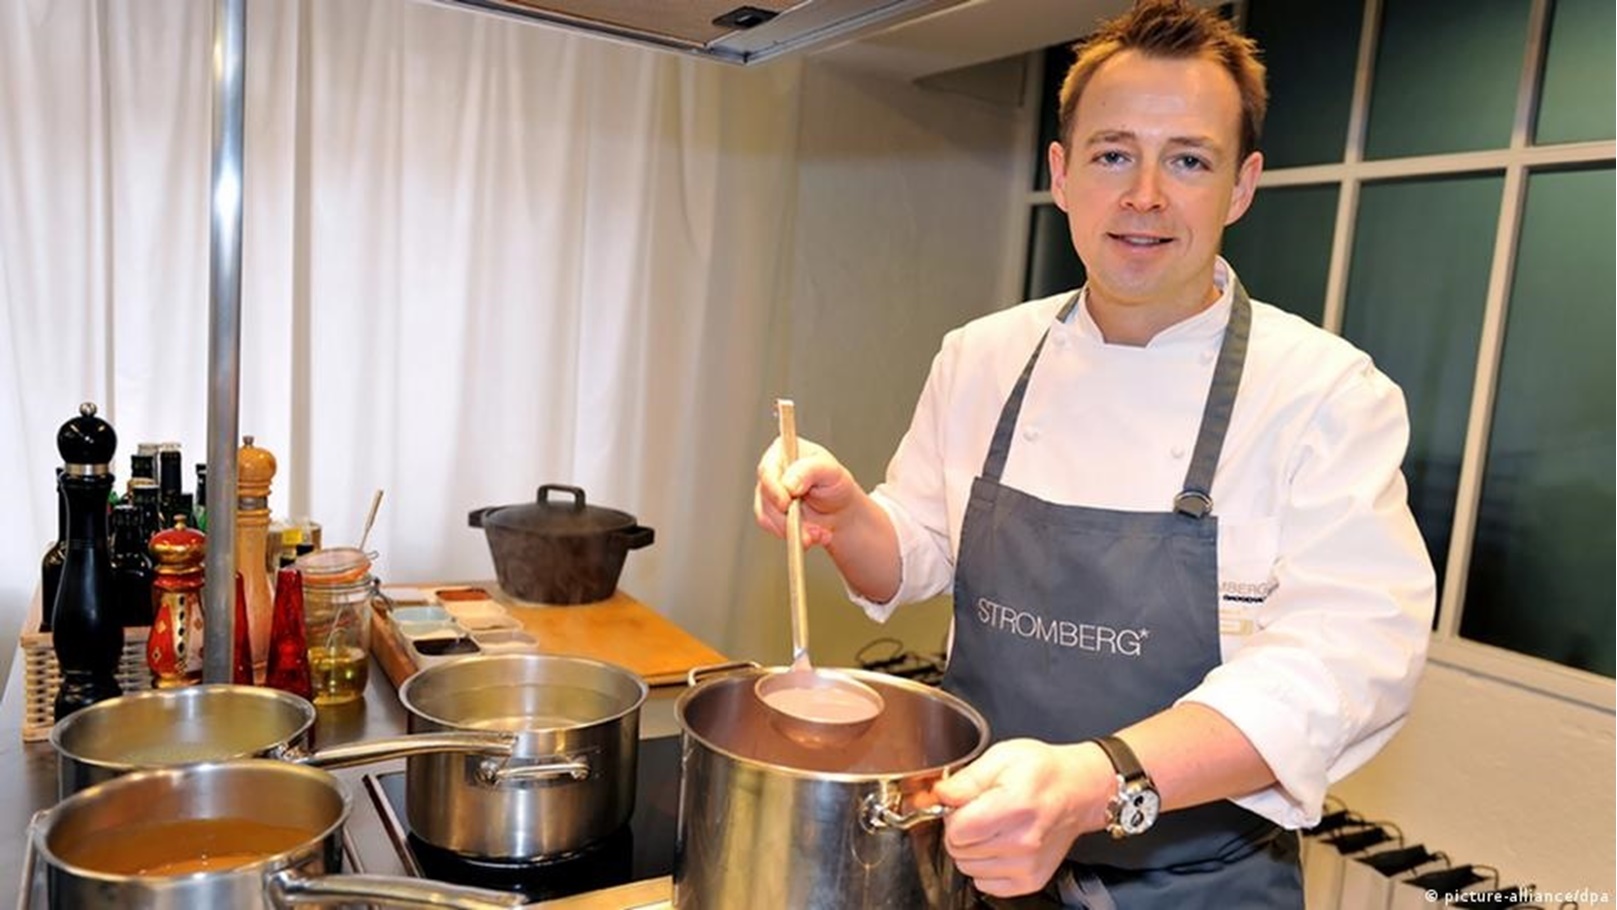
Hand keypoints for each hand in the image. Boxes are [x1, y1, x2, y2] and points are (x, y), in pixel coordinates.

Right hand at [752, 435, 863, 547]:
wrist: (839, 510)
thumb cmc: (835, 484)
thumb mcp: (830, 471)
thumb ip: (809, 471)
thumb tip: (788, 484)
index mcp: (784, 451)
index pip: (768, 469)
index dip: (774, 488)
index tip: (786, 503)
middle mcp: (772, 471)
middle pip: (766, 495)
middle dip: (789, 516)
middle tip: (811, 528)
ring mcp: (768, 492)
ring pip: (768, 515)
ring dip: (794, 529)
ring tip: (818, 532)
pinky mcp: (768, 512)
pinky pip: (771, 526)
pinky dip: (792, 534)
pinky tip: (810, 534)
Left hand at [932, 739, 1112, 897]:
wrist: (1079, 791)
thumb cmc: (1044, 771)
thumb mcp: (1003, 756)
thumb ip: (967, 779)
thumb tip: (941, 796)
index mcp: (1015, 805)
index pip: (957, 829)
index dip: (953, 813)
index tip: (964, 803)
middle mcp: (1023, 841)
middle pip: (959, 849)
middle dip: (961, 830)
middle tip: (981, 812)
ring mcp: (1027, 865)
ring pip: (967, 867)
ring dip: (972, 849)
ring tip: (994, 827)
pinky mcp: (1030, 881)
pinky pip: (984, 883)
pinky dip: (985, 866)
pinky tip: (1001, 845)